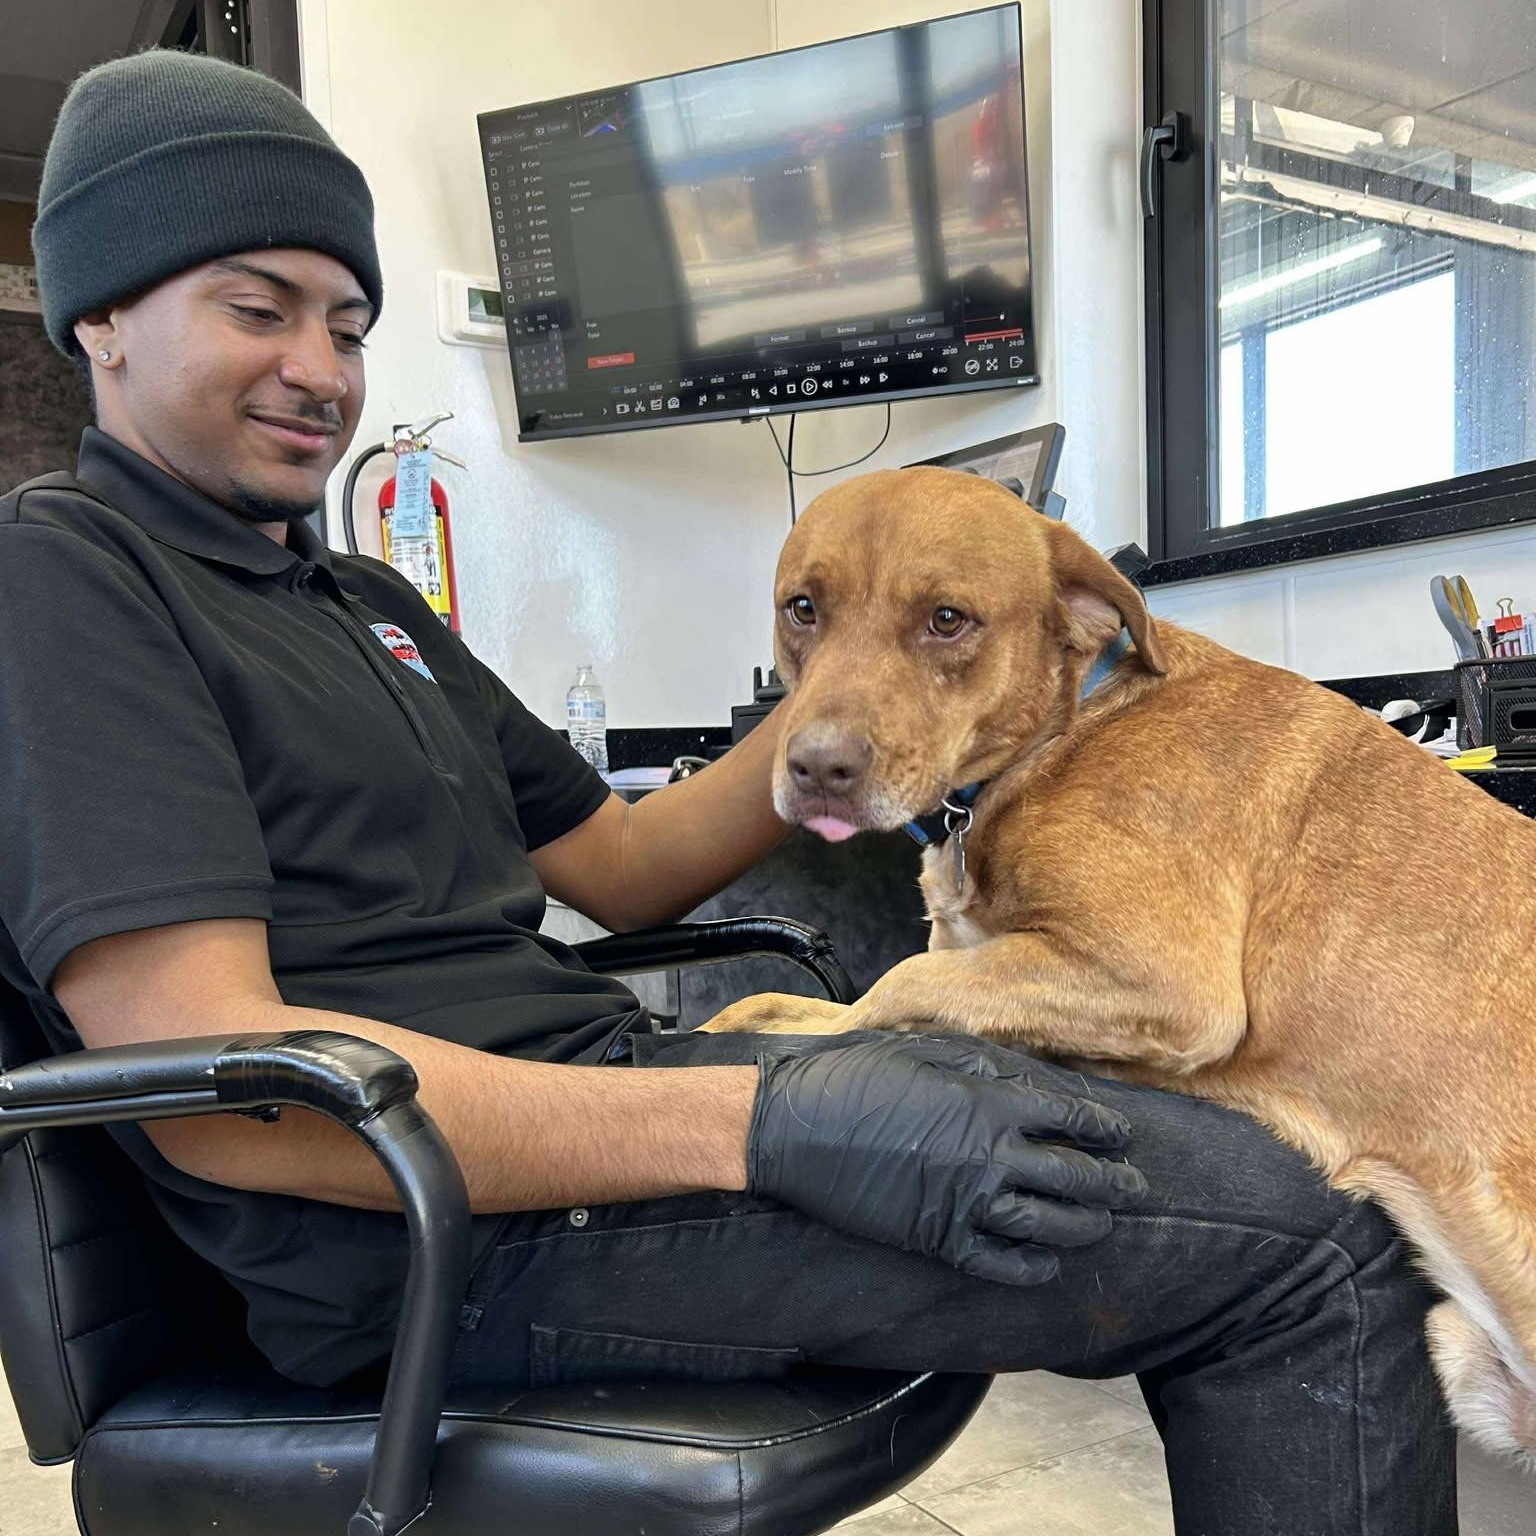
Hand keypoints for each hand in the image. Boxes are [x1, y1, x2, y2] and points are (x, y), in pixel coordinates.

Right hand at [745, 1033, 1144, 1284]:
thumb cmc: (855, 1076)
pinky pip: (998, 1262)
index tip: (1122, 1134)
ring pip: (1048, 1225)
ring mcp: (964, 1202)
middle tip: (1134, 1186)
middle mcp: (989, 1155)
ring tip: (1102, 1224)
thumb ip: (986, 1066)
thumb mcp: (925, 1049)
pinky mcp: (936, 1237)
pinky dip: (1030, 1267)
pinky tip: (1046, 1264)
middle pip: (1073, 1176)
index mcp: (989, 1102)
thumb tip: (1035, 1082)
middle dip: (1112, 1182)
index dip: (1103, 1127)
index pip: (1070, 1118)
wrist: (792, 1126)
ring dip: (1085, 1226)